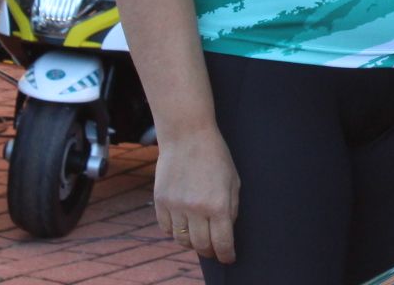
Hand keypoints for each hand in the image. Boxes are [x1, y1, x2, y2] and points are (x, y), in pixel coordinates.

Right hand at [153, 127, 240, 262]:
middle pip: (201, 245)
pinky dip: (175, 231)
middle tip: (214, 249)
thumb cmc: (214, 155)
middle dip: (210, 251)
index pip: (222, 242)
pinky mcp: (160, 201)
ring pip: (182, 240)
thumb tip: (226, 232)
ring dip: (191, 243)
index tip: (228, 258)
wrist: (187, 135)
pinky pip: (166, 228)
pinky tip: (183, 223)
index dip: (226, 255)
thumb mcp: (233, 181)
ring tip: (198, 236)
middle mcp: (196, 209)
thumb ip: (231, 208)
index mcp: (218, 204)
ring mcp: (176, 206)